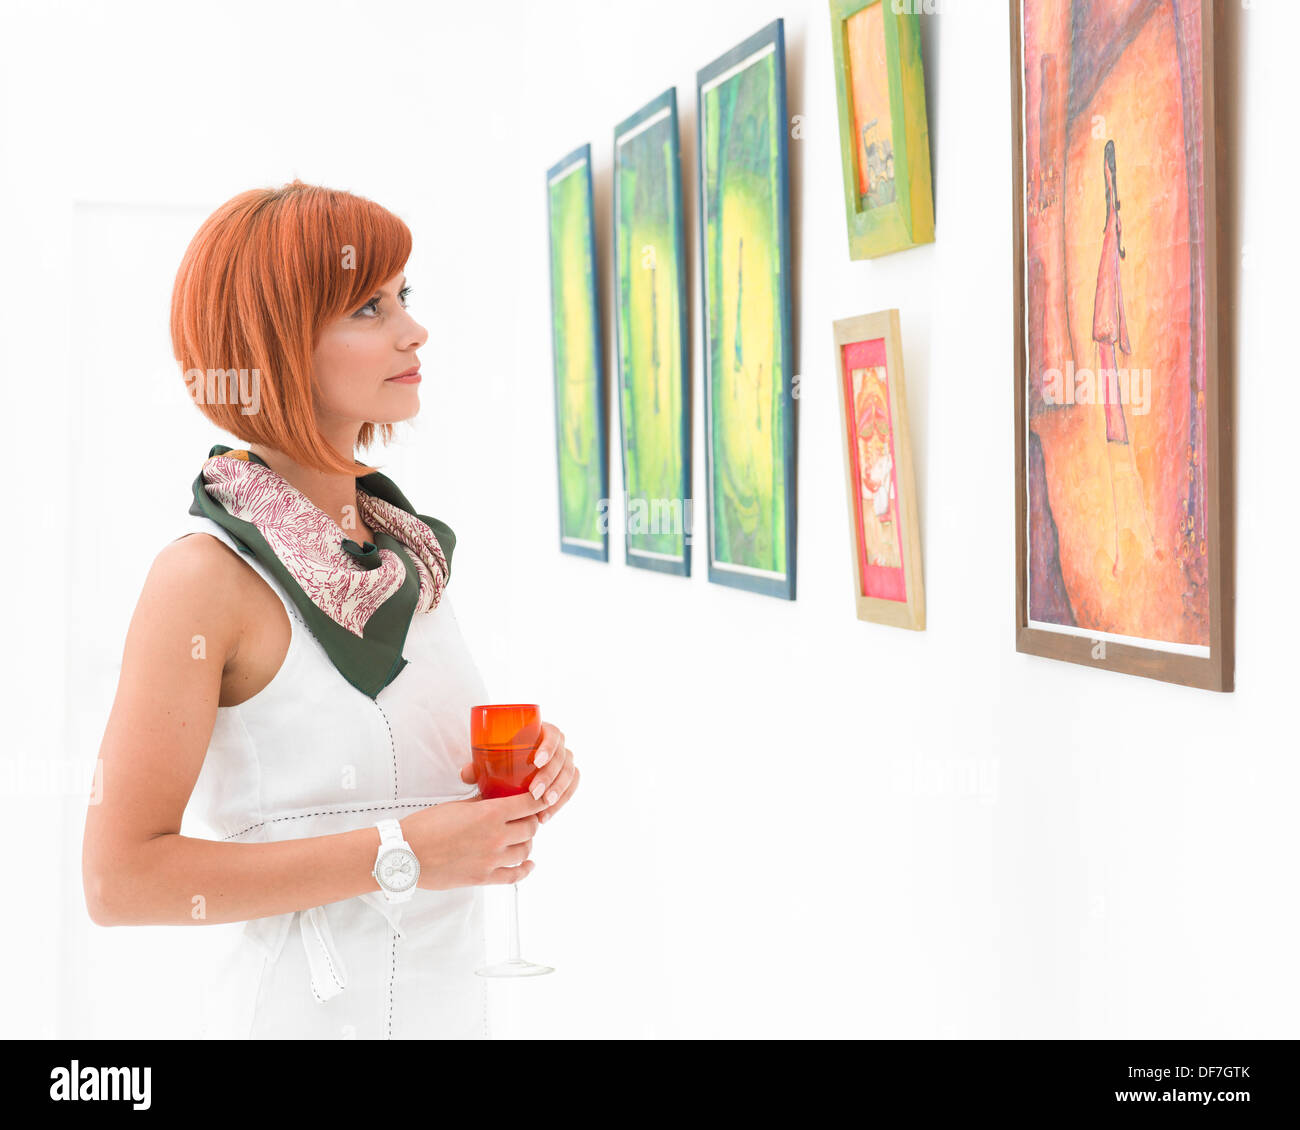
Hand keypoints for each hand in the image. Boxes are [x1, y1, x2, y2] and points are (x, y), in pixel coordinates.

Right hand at [400, 792, 544, 888]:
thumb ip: (482, 804)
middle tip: (526, 818)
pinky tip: (529, 864)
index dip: (539, 799)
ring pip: (525, 850)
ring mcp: (491, 859)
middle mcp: (496, 837)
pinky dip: (525, 869)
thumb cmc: (426, 826)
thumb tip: (497, 799)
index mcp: (490, 814)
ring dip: (526, 843)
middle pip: (531, 828)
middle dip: (531, 821)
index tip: (542, 797)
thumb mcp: (458, 806)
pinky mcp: (483, 878)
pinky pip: (514, 876)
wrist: (406, 853)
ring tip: (521, 838)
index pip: (529, 804)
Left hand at [458, 720, 579, 824]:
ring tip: (543, 807)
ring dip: (558, 791)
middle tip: (535, 793)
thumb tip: (466, 774)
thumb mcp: (490, 759)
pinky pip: (571, 787)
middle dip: (550, 777)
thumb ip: (478, 765)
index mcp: (543, 731)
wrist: (512, 766)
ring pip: (569, 774)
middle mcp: (558, 745)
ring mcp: (565, 761)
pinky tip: (546, 815)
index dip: (549, 747)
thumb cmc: (500, 758)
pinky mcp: (567, 777)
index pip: (553, 734)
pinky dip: (562, 801)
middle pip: (562, 758)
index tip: (537, 761)